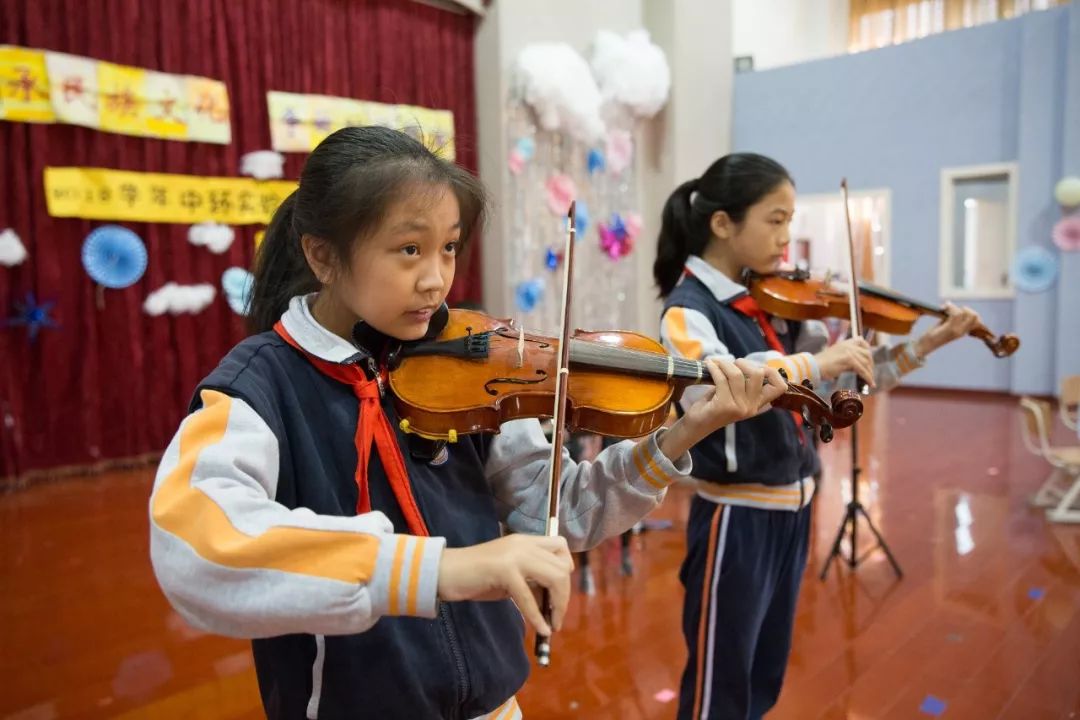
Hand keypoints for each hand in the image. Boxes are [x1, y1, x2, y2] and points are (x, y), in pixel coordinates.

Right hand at [437, 534, 572, 634]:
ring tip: (552, 624)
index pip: (560, 547)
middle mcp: (523, 544)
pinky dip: (538, 616)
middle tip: (557, 616)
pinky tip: (542, 630)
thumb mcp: (509, 576)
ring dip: (558, 605)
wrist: (444, 572)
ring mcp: (514, 555)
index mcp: (525, 541)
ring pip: (554, 577)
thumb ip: (530, 580)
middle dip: (564, 594)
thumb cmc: (474, 576)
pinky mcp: (504, 570)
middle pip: (562, 566)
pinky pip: (529, 597)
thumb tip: (552, 600)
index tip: (559, 592)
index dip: (566, 569)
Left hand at [659, 359, 787, 458]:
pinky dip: (714, 368)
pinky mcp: (724, 406)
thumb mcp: (733, 394)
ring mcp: (739, 407)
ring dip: (725, 364)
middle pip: (758, 374)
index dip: (772, 372)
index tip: (756, 366)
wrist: (697, 426)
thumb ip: (743, 382)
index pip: (779, 387)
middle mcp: (751, 407)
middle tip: (730, 364)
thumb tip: (745, 362)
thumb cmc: (714, 406)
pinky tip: (709, 365)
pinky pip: (721, 379)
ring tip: (716, 363)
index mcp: (757, 404)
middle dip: (743, 363)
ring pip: (737, 375)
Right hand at [814, 337, 875, 387]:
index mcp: (845, 343)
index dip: (868, 350)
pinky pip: (862, 369)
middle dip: (870, 365)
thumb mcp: (836, 357)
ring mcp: (848, 351)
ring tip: (871, 382)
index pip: (862, 341)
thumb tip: (859, 367)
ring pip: (865, 363)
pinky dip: (868, 377)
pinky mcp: (848, 359)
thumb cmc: (822, 365)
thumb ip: (847, 358)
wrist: (813, 367)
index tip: (869, 361)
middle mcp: (848, 345)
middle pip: (866, 354)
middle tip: (870, 374)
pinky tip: (870, 383)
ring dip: (870, 373)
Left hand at [914, 303, 980, 355]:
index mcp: (963, 331)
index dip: (971, 312)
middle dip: (964, 308)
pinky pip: (955, 314)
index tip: (959, 310)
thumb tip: (953, 306)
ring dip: (954, 307)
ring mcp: (957, 330)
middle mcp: (962, 331)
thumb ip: (952, 318)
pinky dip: (949, 307)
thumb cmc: (933, 334)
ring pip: (964, 313)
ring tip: (944, 308)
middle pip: (975, 315)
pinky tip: (942, 308)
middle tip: (952, 310)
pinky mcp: (949, 329)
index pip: (978, 321)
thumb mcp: (945, 325)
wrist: (926, 345)